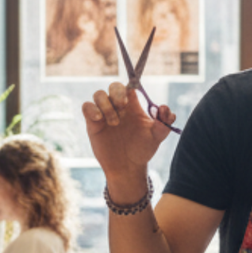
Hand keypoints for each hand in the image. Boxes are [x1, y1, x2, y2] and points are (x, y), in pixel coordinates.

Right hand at [83, 82, 174, 200]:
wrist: (128, 167)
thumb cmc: (143, 150)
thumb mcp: (157, 137)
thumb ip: (165, 122)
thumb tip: (165, 108)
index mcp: (133, 106)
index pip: (130, 86)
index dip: (130, 85)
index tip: (133, 95)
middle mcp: (118, 106)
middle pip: (113, 86)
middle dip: (117, 92)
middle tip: (123, 106)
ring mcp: (104, 113)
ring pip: (98, 94)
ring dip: (106, 105)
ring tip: (114, 123)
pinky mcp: (93, 122)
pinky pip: (86, 106)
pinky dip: (91, 109)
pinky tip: (99, 119)